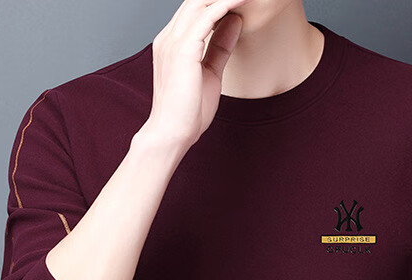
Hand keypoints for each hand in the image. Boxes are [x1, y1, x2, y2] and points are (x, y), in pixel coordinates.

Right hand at [146, 0, 254, 147]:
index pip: (194, 9)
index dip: (218, 0)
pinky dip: (225, 5)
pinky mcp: (183, 49)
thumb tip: (235, 22)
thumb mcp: (211, 72)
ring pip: (200, 2)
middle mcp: (169, 37)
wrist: (173, 133)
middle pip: (195, 0)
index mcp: (172, 43)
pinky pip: (206, 17)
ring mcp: (173, 41)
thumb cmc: (188, 111)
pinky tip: (242, 1)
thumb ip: (220, 46)